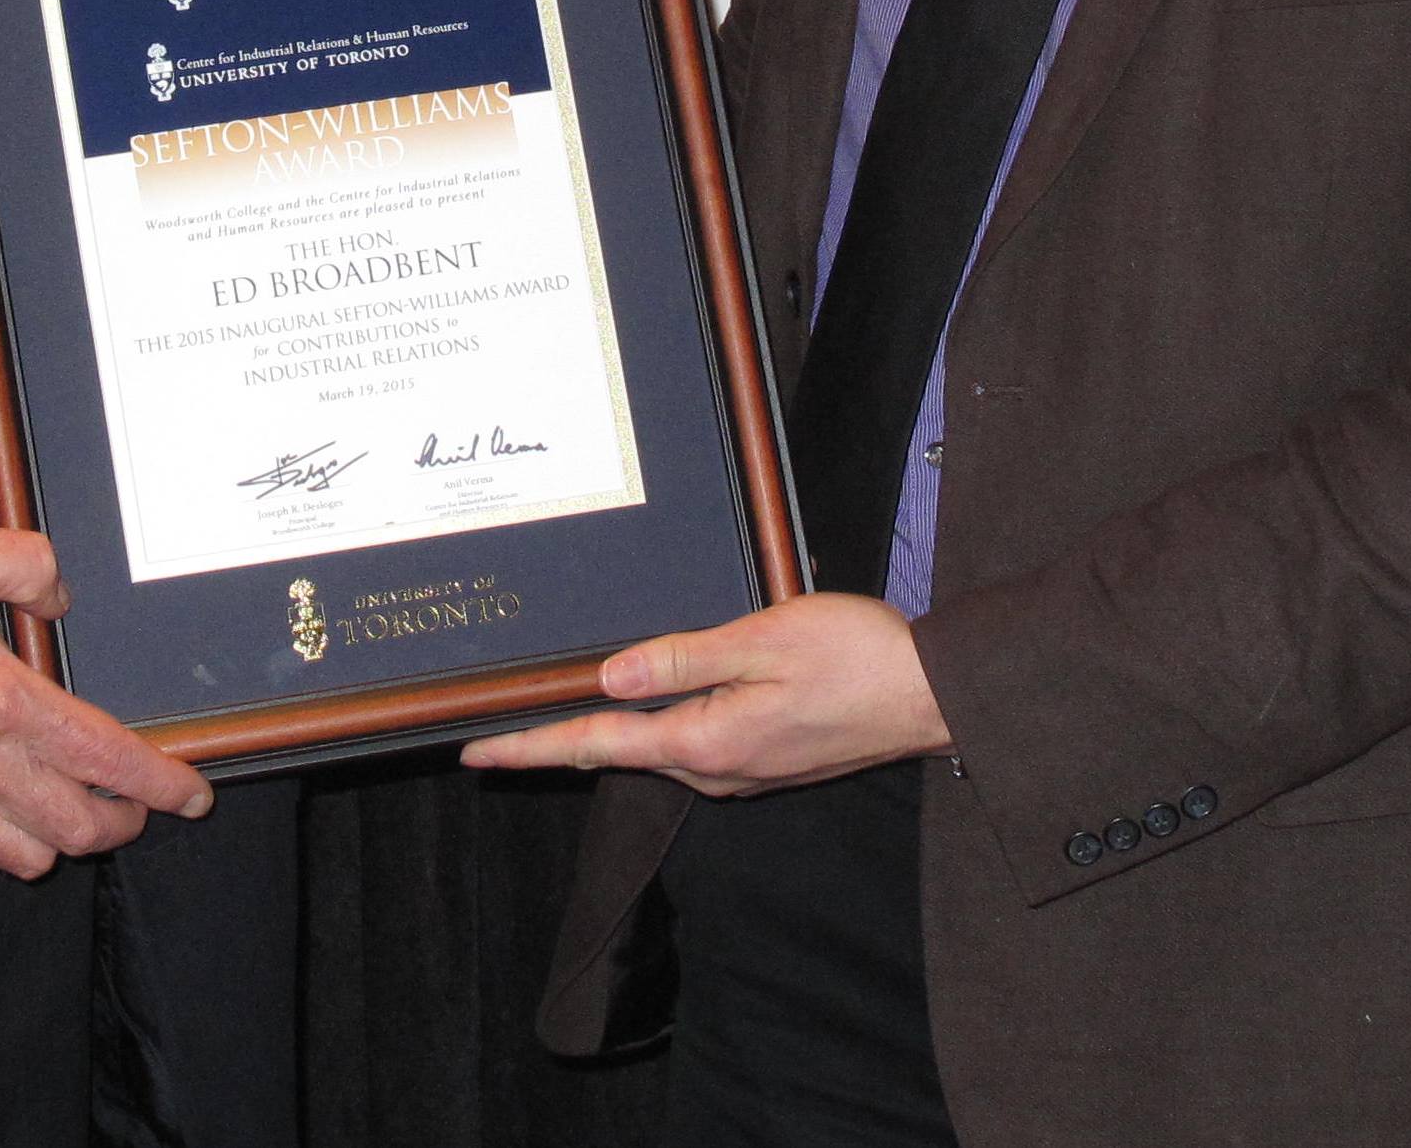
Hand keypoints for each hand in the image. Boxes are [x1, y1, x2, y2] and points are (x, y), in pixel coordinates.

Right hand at [0, 522, 210, 875]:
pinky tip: (16, 814)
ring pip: (31, 853)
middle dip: (127, 820)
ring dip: (69, 838)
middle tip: (142, 800)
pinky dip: (11, 843)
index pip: (106, 759)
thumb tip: (61, 596)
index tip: (193, 792)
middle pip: (81, 826)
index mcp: (3, 701)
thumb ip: (29, 563)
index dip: (161, 783)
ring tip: (83, 809)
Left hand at [457, 593, 948, 795]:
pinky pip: (694, 745)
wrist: (933, 695)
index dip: (533, 747)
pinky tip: (647, 705)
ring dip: (608, 736)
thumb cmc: (855, 657)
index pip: (599, 745)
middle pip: (620, 754)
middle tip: (498, 734)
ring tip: (556, 715)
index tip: (477, 753)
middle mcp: (720, 769)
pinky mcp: (768, 759)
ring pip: (658, 750)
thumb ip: (682, 660)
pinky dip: (656, 730)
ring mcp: (746, 770)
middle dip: (559, 743)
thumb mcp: (761, 640)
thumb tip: (610, 681)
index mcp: (708, 740)